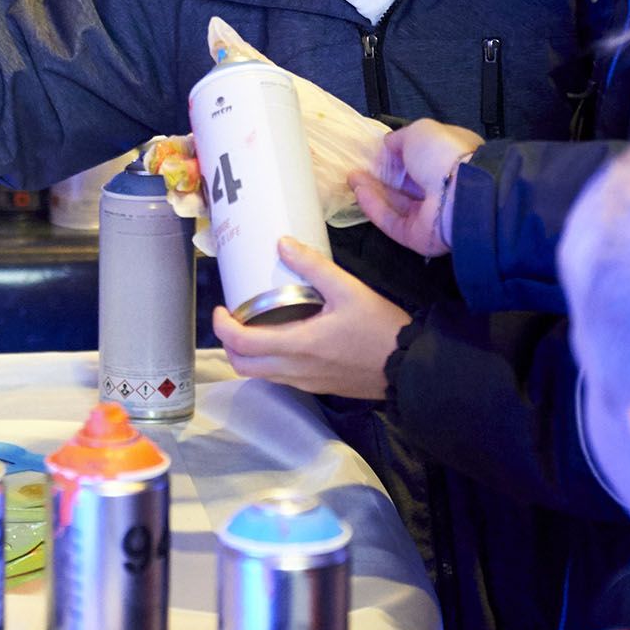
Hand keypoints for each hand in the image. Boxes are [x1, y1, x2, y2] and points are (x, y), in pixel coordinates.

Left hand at [212, 237, 406, 400]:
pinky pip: (279, 377)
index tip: (221, 307)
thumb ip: (313, 267)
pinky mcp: (316, 387)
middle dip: (228, 343)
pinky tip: (282, 335)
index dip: (221, 326)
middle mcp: (293, 371)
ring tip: (254, 323)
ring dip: (248, 352)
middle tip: (233, 316)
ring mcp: (304, 383)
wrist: (409, 367)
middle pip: (242, 366)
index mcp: (296, 346)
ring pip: (260, 374)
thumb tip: (281, 243)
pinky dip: (268, 359)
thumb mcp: (349, 289)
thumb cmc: (379, 327)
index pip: (241, 344)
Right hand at [350, 119, 482, 256]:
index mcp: (450, 159)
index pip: (422, 158)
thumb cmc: (444, 154)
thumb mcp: (419, 130)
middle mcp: (442, 186)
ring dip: (372, 189)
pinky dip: (374, 207)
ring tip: (352, 177)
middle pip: (406, 182)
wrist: (459, 192)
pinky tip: (359, 191)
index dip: (398, 154)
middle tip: (359, 166)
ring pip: (396, 202)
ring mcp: (430, 213)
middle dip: (382, 174)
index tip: (377, 151)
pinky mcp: (417, 235)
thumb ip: (400, 137)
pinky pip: (391, 220)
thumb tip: (388, 143)